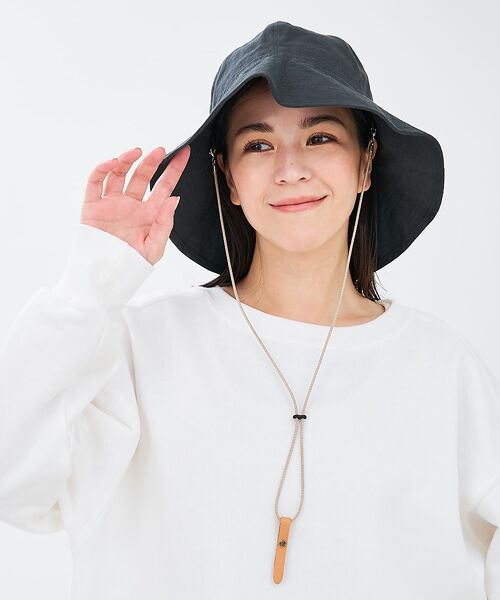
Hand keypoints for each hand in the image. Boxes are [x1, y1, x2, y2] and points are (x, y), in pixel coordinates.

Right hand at [80, 145, 189, 264]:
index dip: (174, 170)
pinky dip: (103, 169)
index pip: (164, 186)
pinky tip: (113, 163)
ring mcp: (112, 203)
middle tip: (159, 150)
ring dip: (127, 160)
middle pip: (143, 176)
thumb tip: (174, 198)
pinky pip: (96, 182)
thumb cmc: (131, 266)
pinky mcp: (93, 205)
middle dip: (151, 162)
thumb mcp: (154, 248)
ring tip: (135, 152)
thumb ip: (165, 224)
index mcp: (149, 213)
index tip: (185, 153)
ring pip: (119, 174)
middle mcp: (131, 205)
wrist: (105, 277)